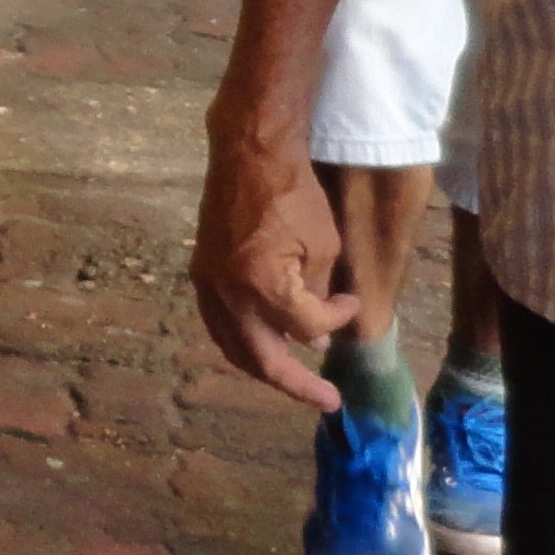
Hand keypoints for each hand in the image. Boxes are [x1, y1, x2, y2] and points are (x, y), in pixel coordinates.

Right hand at [193, 136, 355, 408]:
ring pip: (234, 347)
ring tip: (292, 379)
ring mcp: (209, 286)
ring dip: (265, 368)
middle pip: (261, 358)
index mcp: (262, 284)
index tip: (351, 302)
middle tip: (327, 400)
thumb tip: (311, 337)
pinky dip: (243, 343)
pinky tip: (263, 344)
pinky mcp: (202, 275)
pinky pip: (220, 325)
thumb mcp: (322, 244)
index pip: (306, 325)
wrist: (248, 153)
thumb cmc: (293, 193)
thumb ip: (317, 295)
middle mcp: (228, 293)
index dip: (335, 319)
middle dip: (296, 384)